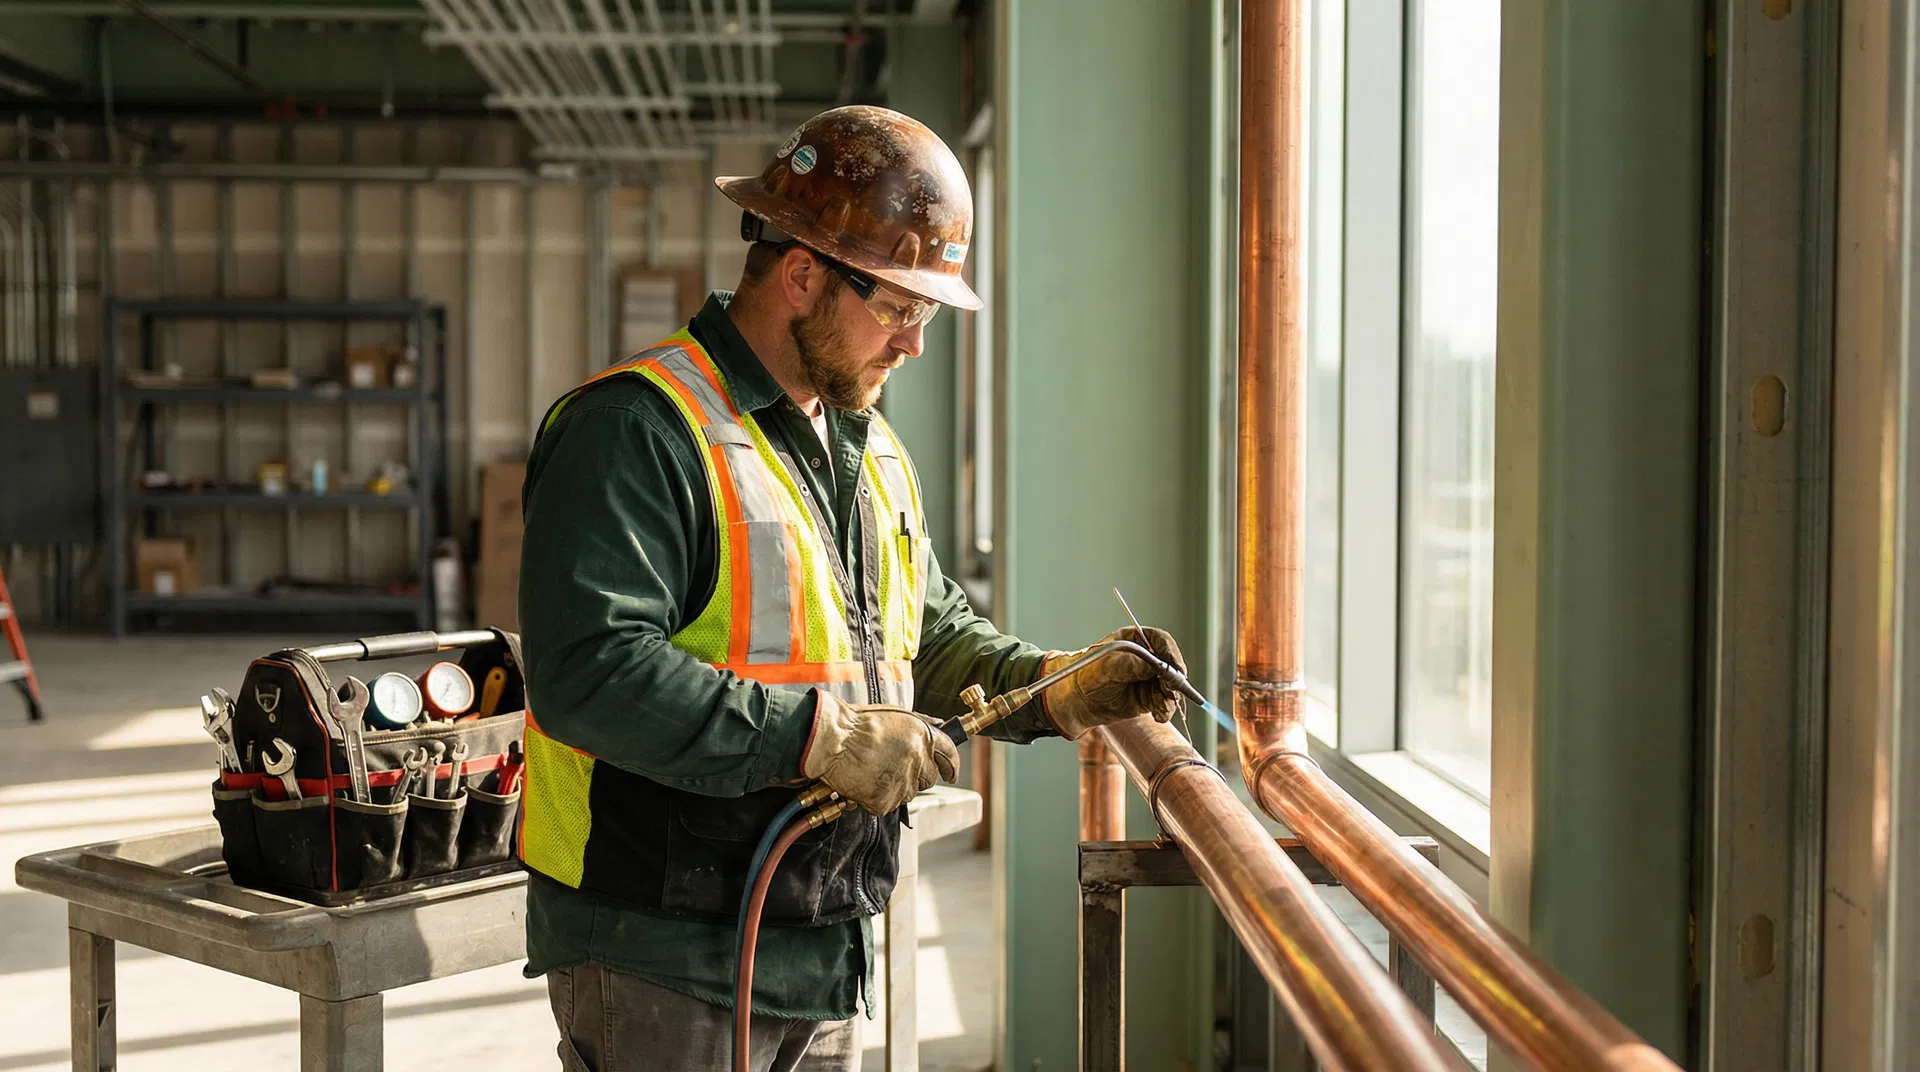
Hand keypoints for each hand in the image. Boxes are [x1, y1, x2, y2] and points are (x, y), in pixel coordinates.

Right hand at [801, 693, 959, 814]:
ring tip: (873, 770)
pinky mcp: (886, 800)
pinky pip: (888, 804)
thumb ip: (921, 723)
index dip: (951, 766)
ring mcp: (902, 781)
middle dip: (915, 775)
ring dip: (895, 786)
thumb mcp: (896, 714)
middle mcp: (917, 759)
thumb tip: (941, 725)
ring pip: (908, 793)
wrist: (831, 740)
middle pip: (928, 779)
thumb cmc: (857, 724)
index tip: (950, 773)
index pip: (950, 755)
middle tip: (892, 767)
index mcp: (923, 736)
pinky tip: (864, 781)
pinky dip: (876, 797)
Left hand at [1040, 626, 1187, 738]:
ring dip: (1170, 698)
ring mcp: (1148, 678)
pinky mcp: (1147, 697)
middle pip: (1171, 664)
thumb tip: (1157, 667)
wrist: (1075, 700)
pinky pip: (1163, 702)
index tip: (1175, 666)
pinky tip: (1159, 715)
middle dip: (1174, 679)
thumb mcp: (1108, 666)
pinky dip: (1165, 709)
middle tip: (1171, 690)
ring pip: (1170, 686)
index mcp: (1135, 641)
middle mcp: (1145, 659)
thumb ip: (1133, 665)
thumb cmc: (1086, 674)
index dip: (1171, 652)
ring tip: (1161, 708)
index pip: (1161, 641)